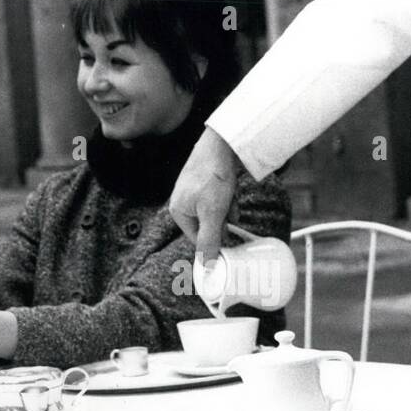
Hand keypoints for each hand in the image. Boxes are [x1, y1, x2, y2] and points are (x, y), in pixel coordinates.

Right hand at [169, 126, 239, 266]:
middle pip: (208, 226)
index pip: (197, 239)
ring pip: (216, 213)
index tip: (231, 240)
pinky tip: (232, 191)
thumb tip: (206, 266)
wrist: (221, 145)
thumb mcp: (213, 214)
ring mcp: (194, 192)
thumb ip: (209, 241)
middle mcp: (183, 203)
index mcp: (178, 212)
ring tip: (230, 197)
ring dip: (228, 210)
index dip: (216, 240)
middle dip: (223, 221)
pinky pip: (219, 200)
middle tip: (229, 210)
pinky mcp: (206, 184)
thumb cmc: (212, 177)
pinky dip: (229, 199)